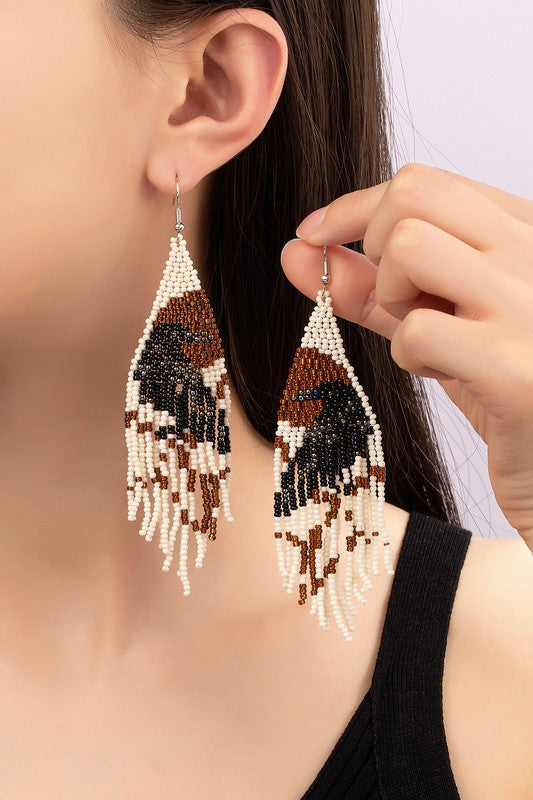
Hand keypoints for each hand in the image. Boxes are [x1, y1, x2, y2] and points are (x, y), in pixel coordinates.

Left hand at [281, 162, 532, 554]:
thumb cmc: (505, 389)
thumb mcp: (441, 322)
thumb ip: (373, 286)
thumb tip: (296, 251)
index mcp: (528, 231)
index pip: (425, 183)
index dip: (354, 207)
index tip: (313, 235)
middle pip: (412, 196)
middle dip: (372, 243)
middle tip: (393, 298)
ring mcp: (529, 308)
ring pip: (408, 247)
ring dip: (392, 298)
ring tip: (427, 337)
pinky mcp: (514, 371)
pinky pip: (415, 330)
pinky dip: (408, 356)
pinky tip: (444, 374)